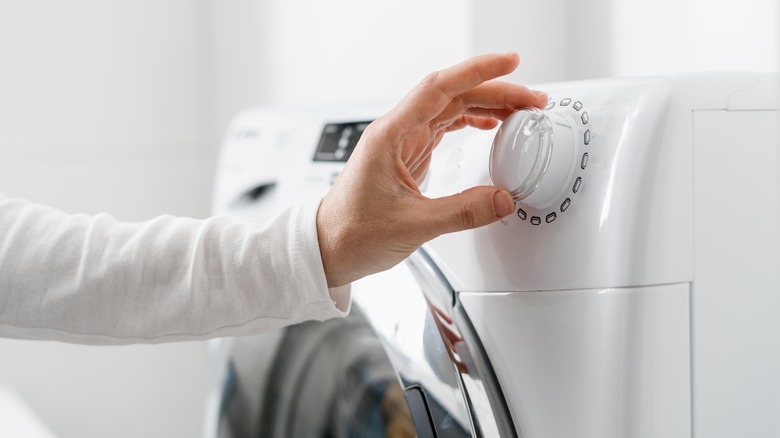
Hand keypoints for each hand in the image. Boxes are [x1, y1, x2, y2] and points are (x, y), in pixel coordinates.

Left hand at [317, 53, 546, 286]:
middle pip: (451, 95)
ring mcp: (401, 143)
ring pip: (449, 109)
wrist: (328, 248)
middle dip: (494, 90)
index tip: (509, 63)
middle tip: (531, 99)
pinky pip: (443, 128)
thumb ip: (462, 213)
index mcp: (390, 136)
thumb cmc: (351, 232)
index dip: (477, 71)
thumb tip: (502, 200)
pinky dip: (469, 122)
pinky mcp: (407, 157)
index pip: (439, 88)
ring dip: (485, 105)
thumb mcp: (412, 225)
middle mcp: (396, 133)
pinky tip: (487, 124)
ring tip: (518, 110)